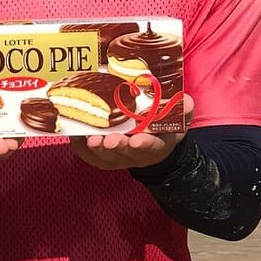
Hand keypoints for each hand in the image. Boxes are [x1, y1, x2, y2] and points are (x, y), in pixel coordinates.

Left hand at [68, 93, 194, 171]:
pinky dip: (81, 148)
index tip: (138, 140)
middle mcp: (136, 155)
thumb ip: (181, 109)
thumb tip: (186, 101)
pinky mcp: (102, 158)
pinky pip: (89, 156)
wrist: (151, 142)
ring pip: (106, 157)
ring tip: (90, 139)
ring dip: (97, 149)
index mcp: (157, 145)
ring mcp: (117, 158)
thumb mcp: (177, 117)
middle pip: (125, 153)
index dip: (145, 144)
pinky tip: (75, 135)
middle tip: (109, 140)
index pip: (152, 146)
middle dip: (117, 146)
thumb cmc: (162, 126)